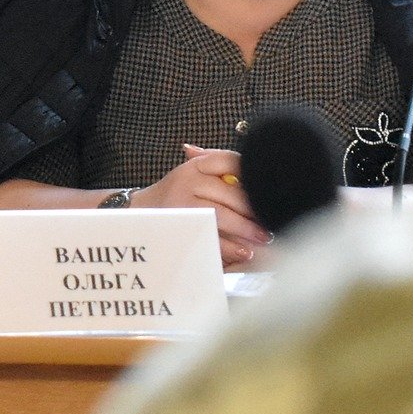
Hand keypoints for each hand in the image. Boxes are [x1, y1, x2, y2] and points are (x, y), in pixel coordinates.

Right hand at [132, 143, 267, 265]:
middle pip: (231, 194)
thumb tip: (254, 164)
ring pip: (222, 217)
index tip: (268, 188)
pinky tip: (244, 252)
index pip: (229, 161)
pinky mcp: (180, 227)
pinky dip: (230, 247)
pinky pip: (210, 237)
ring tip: (263, 239)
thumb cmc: (177, 193)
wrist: (140, 210)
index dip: (252, 174)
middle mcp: (188, 182)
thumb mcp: (193, 174)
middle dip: (255, 210)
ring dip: (246, 230)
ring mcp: (183, 205)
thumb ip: (219, 166)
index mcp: (195, 166)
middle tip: (272, 221)